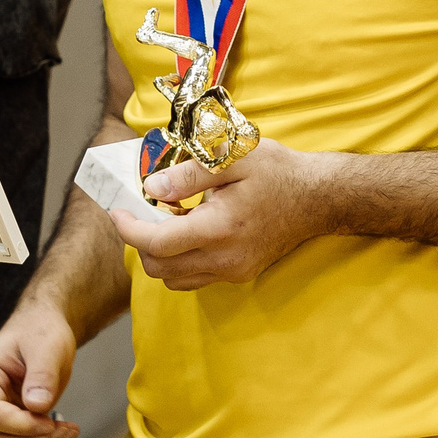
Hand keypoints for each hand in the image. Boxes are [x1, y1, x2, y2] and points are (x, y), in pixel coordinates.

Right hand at [0, 304, 81, 437]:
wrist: (40, 331)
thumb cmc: (40, 332)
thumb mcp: (47, 346)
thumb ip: (42, 374)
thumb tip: (38, 407)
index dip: (22, 426)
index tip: (52, 422)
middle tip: (67, 432)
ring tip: (68, 433)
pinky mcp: (5, 424)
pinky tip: (62, 433)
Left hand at [116, 141, 329, 289]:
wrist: (319, 198)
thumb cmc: (278, 172)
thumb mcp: (233, 158)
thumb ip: (188, 174)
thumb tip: (150, 189)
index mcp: (220, 228)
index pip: (157, 243)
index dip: (129, 230)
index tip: (117, 212)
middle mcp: (225, 258)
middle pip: (159, 268)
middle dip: (141, 241)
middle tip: (145, 210)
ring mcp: (233, 271)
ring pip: (174, 279)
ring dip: (160, 253)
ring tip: (170, 218)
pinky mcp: (239, 274)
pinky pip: (194, 276)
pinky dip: (180, 259)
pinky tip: (190, 229)